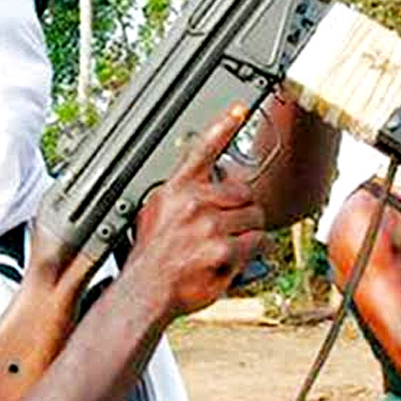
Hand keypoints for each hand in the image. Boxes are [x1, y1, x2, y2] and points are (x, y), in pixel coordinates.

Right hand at [127, 106, 266, 317]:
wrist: (144, 292)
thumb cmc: (152, 259)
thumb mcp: (156, 214)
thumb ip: (181, 196)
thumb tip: (209, 184)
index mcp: (176, 189)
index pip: (202, 149)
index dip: (223, 125)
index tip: (239, 108)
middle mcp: (192, 201)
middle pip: (244, 193)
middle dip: (242, 212)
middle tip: (226, 231)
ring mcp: (208, 223)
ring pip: (254, 218)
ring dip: (247, 235)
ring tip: (223, 248)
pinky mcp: (222, 246)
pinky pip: (256, 243)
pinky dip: (249, 254)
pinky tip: (227, 261)